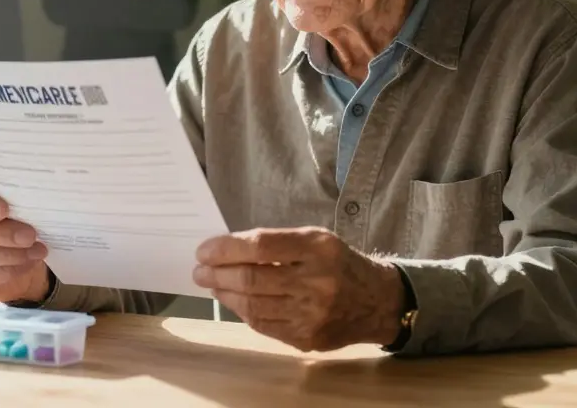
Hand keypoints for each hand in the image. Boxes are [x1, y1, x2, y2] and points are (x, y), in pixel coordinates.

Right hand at [0, 180, 51, 303]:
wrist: (11, 254)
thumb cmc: (7, 221)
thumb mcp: (9, 205)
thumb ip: (11, 202)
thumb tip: (28, 204)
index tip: (4, 209)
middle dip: (0, 233)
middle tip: (29, 235)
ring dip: (9, 255)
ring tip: (35, 251)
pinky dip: (8, 271)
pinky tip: (27, 264)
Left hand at [192, 227, 404, 351]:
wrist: (377, 301)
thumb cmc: (339, 263)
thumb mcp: (315, 239)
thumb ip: (276, 243)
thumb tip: (227, 251)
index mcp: (318, 248)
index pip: (261, 246)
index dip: (226, 249)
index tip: (204, 250)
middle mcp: (316, 281)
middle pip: (252, 279)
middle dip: (217, 274)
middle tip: (199, 270)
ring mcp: (312, 314)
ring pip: (253, 305)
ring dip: (225, 294)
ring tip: (213, 284)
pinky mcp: (307, 338)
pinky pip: (263, 325)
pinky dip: (243, 312)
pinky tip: (234, 301)